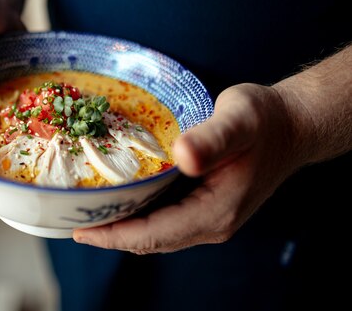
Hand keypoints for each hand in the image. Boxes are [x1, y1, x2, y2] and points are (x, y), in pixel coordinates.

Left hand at [72, 83, 301, 253]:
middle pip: (149, 240)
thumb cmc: (264, 120)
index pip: (153, 235)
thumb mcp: (238, 120)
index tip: (78, 230)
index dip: (113, 235)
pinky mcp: (205, 206)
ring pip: (155, 234)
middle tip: (69, 218)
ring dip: (120, 227)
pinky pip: (163, 220)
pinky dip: (136, 216)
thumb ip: (211, 138)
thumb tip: (183, 157)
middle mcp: (211, 222)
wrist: (292, 125)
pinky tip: (118, 199)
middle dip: (109, 234)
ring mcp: (208, 217)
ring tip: (85, 211)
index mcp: (215, 211)